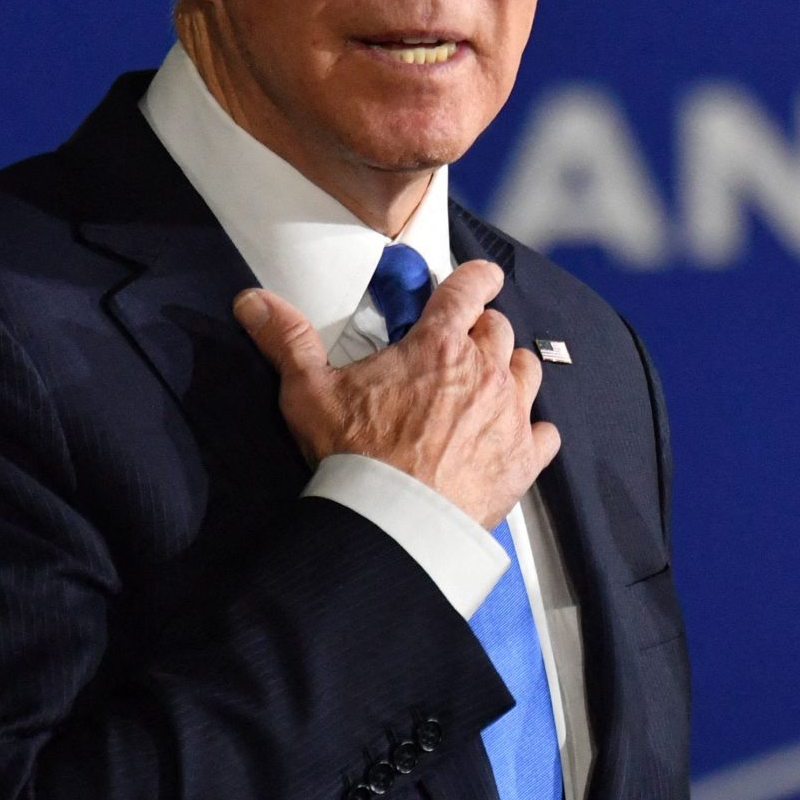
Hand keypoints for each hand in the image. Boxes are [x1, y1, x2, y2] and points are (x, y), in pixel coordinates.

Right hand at [232, 260, 559, 530]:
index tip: (481, 275)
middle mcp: (485, 371)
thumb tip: (253, 301)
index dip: (477, 276)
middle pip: (498, 330)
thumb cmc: (354, 456)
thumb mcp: (309, 393)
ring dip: (510, 371)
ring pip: (527, 371)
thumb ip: (287, 340)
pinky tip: (516, 437)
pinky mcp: (523, 459)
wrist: (393, 524)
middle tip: (461, 347)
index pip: (469, 289)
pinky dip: (533, 430)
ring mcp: (510, 415)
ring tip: (490, 385)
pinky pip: (545, 432)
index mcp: (438, 345)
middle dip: (482, 331)